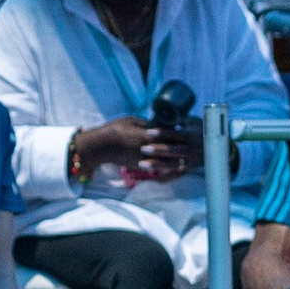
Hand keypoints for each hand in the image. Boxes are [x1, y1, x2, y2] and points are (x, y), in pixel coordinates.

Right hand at [72, 113, 194, 182]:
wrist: (101, 147)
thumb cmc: (115, 129)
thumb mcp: (132, 120)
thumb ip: (147, 123)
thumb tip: (161, 123)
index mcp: (147, 135)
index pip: (168, 135)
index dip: (179, 132)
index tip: (185, 129)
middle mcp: (148, 149)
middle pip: (171, 149)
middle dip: (180, 146)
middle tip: (188, 142)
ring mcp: (145, 159)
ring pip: (167, 162)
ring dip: (176, 158)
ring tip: (183, 154)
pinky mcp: (141, 166)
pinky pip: (159, 168)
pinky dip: (167, 166)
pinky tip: (173, 163)